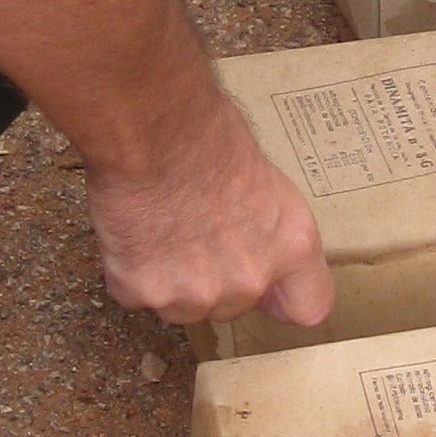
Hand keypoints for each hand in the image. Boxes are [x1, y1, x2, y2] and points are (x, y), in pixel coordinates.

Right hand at [82, 99, 335, 328]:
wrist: (153, 128)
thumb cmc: (207, 133)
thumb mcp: (265, 179)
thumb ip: (267, 229)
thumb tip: (252, 243)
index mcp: (291, 246)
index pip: (309, 308)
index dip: (280, 298)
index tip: (265, 287)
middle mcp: (249, 279)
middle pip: (229, 305)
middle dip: (209, 279)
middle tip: (189, 228)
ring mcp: (194, 292)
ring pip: (177, 305)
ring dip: (164, 278)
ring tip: (157, 226)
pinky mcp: (143, 291)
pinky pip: (133, 292)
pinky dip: (126, 268)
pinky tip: (131, 229)